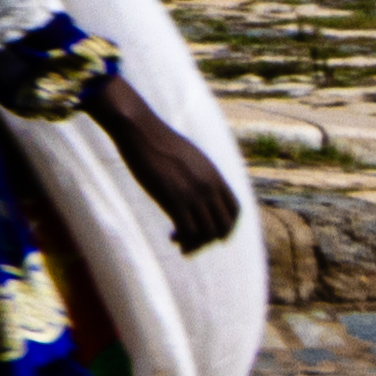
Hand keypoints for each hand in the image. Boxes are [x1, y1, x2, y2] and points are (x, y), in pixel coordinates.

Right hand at [101, 72, 244, 255]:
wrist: (140, 131)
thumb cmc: (158, 140)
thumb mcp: (189, 156)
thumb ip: (200, 173)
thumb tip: (196, 181)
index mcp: (215, 176)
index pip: (235, 210)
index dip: (228, 225)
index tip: (214, 232)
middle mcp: (209, 187)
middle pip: (223, 225)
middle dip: (211, 239)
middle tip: (196, 242)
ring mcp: (193, 194)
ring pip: (206, 232)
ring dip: (196, 243)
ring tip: (181, 243)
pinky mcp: (174, 200)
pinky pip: (188, 231)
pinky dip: (184, 240)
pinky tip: (173, 237)